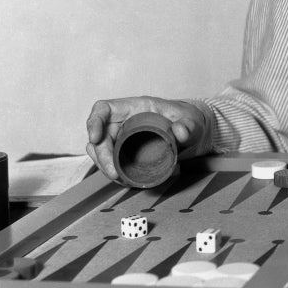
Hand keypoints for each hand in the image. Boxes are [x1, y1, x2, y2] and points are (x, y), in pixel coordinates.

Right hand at [86, 96, 207, 181]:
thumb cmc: (188, 119)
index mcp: (135, 107)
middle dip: (101, 155)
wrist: (192, 132)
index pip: (104, 109)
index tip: (95, 138)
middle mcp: (124, 121)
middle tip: (113, 173)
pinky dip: (113, 171)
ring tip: (119, 178)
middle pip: (100, 135)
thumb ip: (188, 126)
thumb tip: (180, 131)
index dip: (94, 122)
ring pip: (100, 150)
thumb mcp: (192, 121)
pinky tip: (124, 180)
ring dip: (103, 165)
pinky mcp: (126, 151)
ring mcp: (123, 136)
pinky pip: (111, 160)